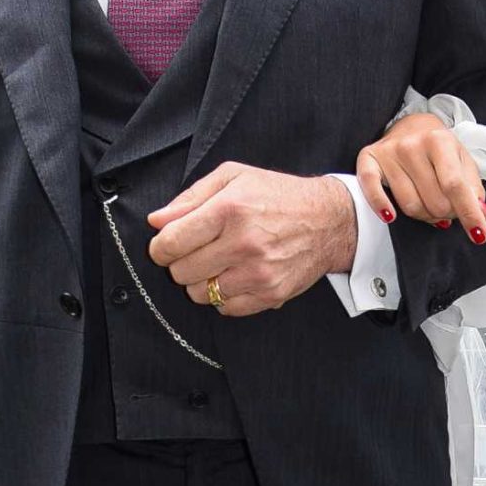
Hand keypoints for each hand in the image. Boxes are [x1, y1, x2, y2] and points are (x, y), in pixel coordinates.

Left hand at [147, 163, 355, 315]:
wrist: (329, 220)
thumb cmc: (278, 195)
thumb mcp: (233, 178)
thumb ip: (190, 198)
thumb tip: (156, 221)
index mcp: (230, 209)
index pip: (171, 243)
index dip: (160, 247)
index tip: (165, 246)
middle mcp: (244, 243)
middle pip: (181, 272)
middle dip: (181, 263)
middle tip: (196, 252)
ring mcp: (258, 272)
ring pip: (200, 294)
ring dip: (201, 281)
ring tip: (217, 264)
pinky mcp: (271, 293)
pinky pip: (225, 308)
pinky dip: (223, 296)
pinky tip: (235, 277)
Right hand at [356, 113, 485, 245]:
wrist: (411, 125)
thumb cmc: (440, 149)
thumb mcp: (463, 161)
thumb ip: (473, 187)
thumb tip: (480, 213)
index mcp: (439, 141)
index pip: (455, 186)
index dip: (469, 213)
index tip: (479, 235)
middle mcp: (412, 145)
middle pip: (435, 202)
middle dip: (447, 213)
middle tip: (449, 207)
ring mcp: (389, 153)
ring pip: (411, 207)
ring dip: (425, 215)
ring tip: (429, 204)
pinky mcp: (368, 160)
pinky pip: (372, 190)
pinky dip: (382, 206)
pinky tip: (391, 215)